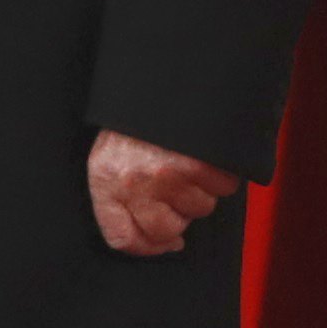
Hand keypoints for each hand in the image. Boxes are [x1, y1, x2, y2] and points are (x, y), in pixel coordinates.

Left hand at [88, 129, 239, 256]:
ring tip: (184, 160)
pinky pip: (222, 188)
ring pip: (199, 209)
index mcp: (104, 178)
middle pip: (167, 230)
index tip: (163, 242)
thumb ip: (121, 196)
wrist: (161, 80)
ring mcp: (167, 174)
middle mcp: (133, 181)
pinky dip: (219, 175)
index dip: (146, 246)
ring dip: (199, 190)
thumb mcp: (111, 154)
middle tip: (174, 188)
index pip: (120, 237)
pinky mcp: (200, 165)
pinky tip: (202, 154)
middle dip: (177, 216)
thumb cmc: (136, 121)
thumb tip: (158, 241)